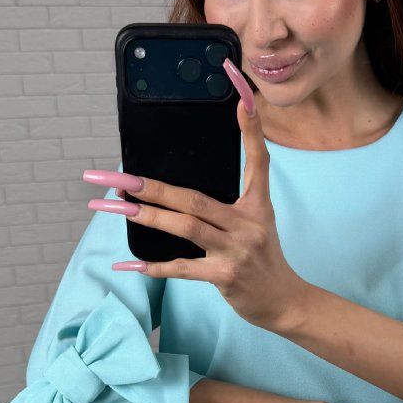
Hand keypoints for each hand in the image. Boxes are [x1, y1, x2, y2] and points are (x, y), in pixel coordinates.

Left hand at [85, 58, 305, 333]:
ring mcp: (236, 251)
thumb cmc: (263, 258)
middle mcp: (247, 225)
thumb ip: (228, 205)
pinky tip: (131, 263)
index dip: (252, 132)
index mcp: (257, 206)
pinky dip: (155, 267)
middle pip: (195, 198)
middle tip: (121, 178)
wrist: (285, 301)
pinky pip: (183, 269)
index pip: (257, 163)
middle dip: (154, 187)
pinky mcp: (225, 276)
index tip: (244, 101)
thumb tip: (182, 191)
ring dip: (148, 217)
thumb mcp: (258, 223)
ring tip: (118, 208)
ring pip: (185, 227)